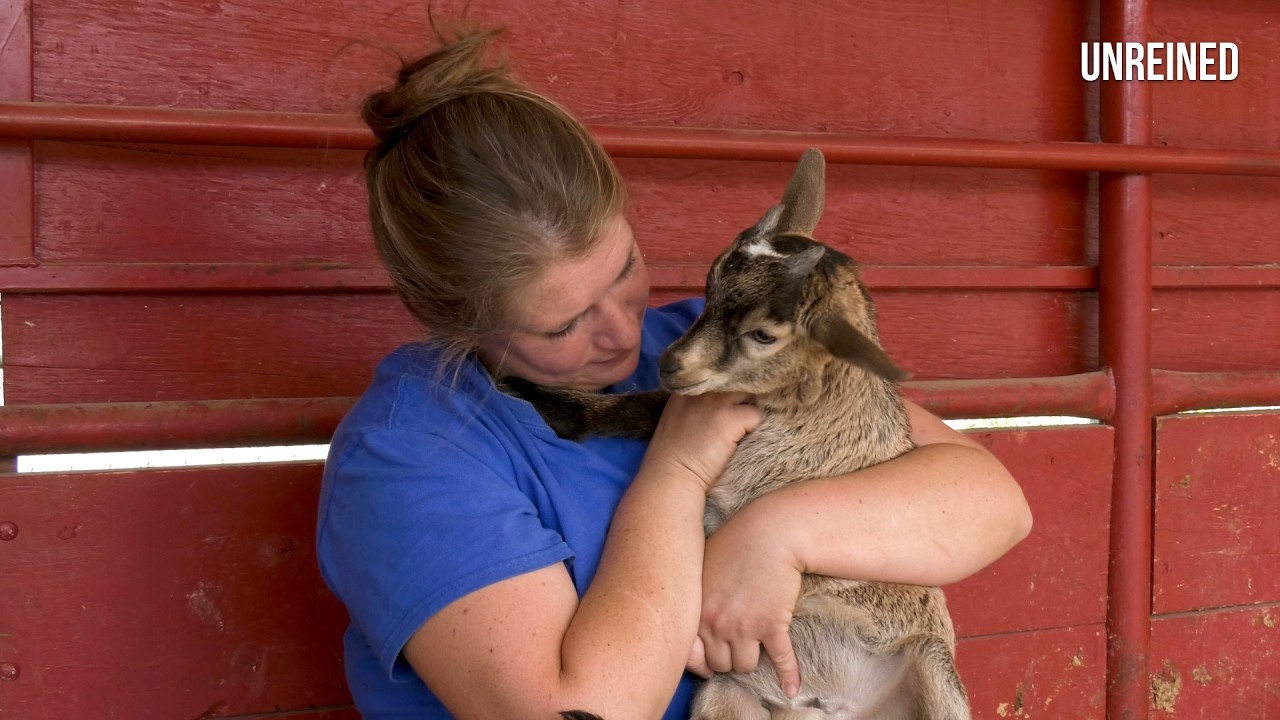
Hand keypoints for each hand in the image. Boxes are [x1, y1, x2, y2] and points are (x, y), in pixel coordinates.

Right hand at [643, 392, 760, 491]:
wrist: (671, 478)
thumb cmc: (673, 457)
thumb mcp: (677, 419)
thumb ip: (695, 405)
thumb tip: (722, 403)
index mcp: (686, 389)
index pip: (718, 379)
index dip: (726, 393)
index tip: (723, 412)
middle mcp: (702, 389)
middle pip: (735, 385)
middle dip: (740, 401)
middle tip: (733, 424)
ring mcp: (716, 402)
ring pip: (749, 397)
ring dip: (747, 414)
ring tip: (736, 435)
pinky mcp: (731, 417)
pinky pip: (756, 416)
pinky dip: (753, 430)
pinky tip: (737, 444)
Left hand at [698, 506, 804, 695]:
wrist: (771, 531)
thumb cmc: (734, 543)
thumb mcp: (702, 568)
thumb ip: (694, 597)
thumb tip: (691, 619)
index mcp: (695, 611)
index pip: (693, 657)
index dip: (705, 662)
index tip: (711, 663)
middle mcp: (716, 624)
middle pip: (720, 664)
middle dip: (729, 658)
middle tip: (737, 647)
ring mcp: (744, 627)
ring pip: (745, 666)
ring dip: (752, 659)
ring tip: (757, 647)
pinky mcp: (772, 626)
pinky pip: (780, 660)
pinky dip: (788, 675)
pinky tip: (792, 688)